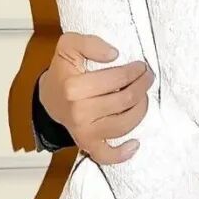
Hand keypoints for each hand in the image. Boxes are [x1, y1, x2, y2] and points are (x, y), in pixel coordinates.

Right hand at [38, 32, 153, 163]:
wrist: (50, 98)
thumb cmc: (63, 71)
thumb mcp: (68, 45)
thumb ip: (89, 43)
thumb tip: (113, 54)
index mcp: (73, 87)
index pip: (118, 78)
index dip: (135, 70)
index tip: (140, 66)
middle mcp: (79, 112)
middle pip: (125, 100)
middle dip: (143, 86)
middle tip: (147, 77)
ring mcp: (84, 131)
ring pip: (125, 124)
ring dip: (141, 109)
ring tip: (143, 97)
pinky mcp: (87, 144)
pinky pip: (107, 156)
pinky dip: (123, 153)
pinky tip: (135, 143)